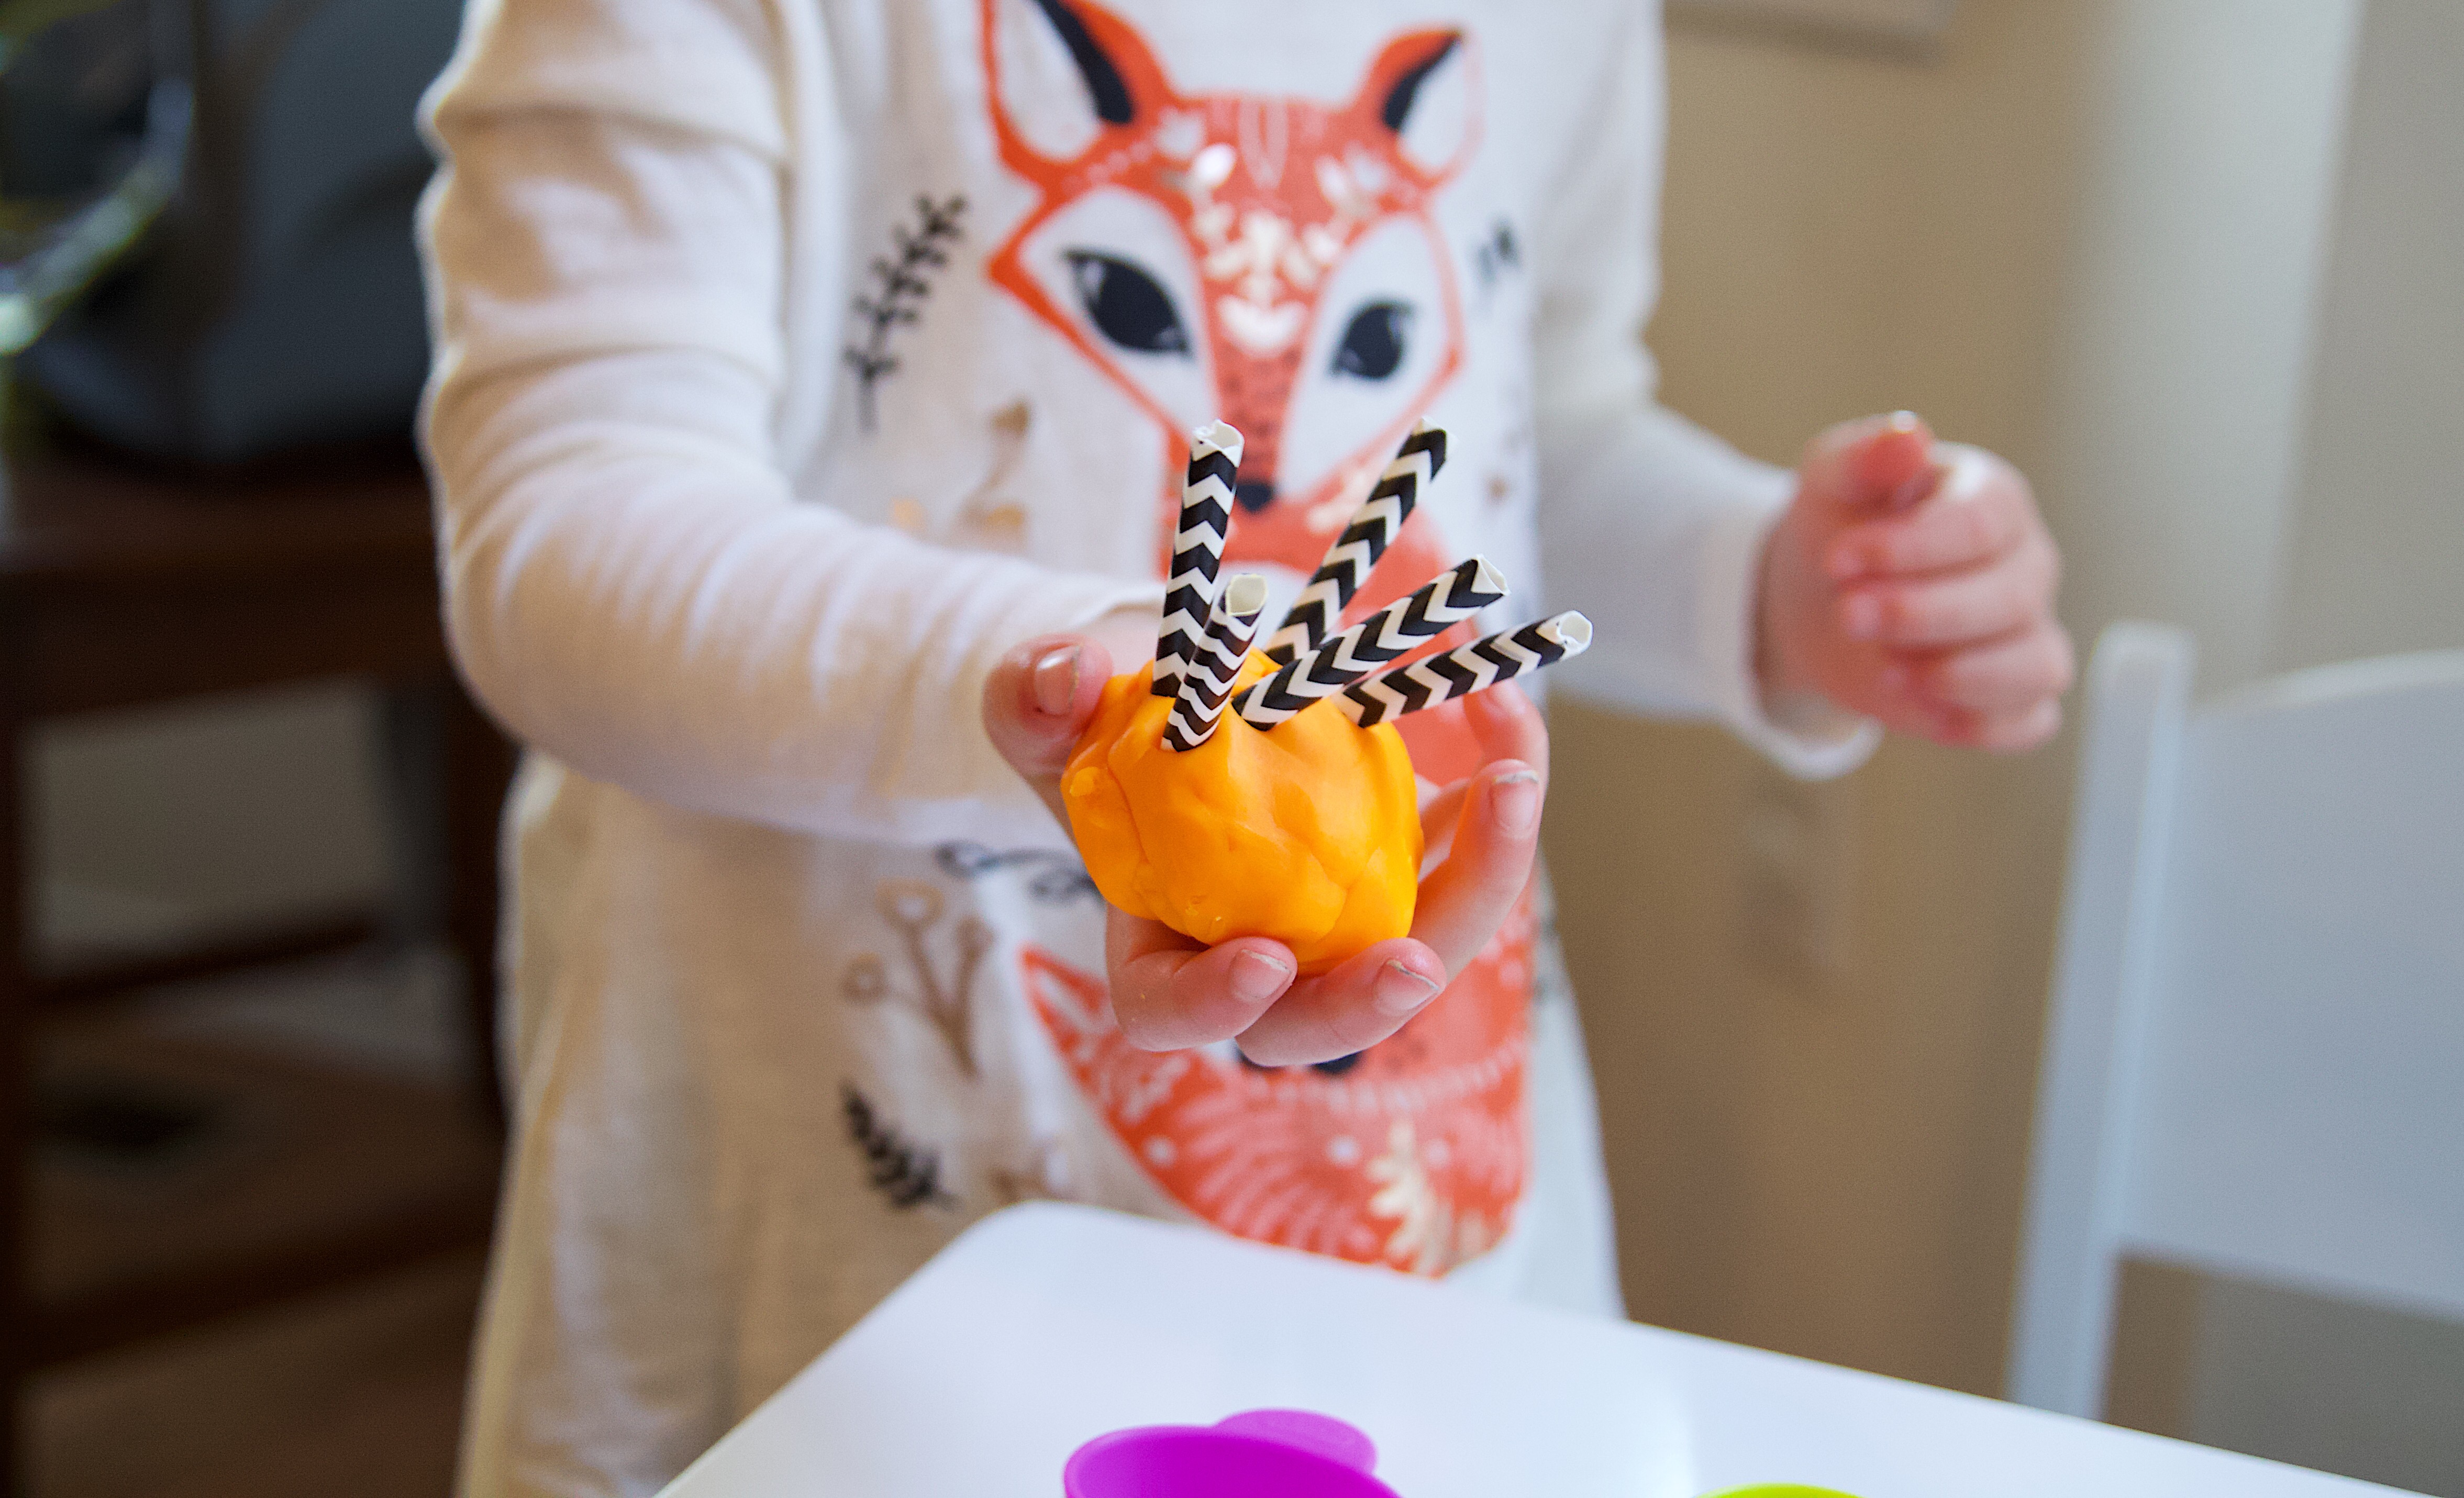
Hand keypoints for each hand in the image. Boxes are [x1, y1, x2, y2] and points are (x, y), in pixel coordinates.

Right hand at [983, 633, 1547, 1064]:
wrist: (1179, 706)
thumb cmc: (1099, 737)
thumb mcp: (1042, 712)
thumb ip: (1033, 699)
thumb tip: (1067, 676)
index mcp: (1159, 946)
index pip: (1171, 1012)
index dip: (1214, 1005)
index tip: (1258, 959)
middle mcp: (1266, 955)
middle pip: (1325, 1015)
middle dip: (1374, 1000)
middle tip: (1413, 962)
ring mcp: (1346, 915)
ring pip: (1429, 935)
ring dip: (1483, 871)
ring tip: (1508, 776)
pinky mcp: (1406, 856)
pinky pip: (1470, 844)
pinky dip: (1500, 785)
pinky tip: (1499, 700)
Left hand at [1758, 412, 2073, 750]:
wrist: (1819, 599)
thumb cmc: (1840, 528)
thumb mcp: (1832, 482)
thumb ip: (1864, 456)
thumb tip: (1908, 436)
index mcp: (1993, 501)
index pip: (1979, 524)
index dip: (1909, 547)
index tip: (1838, 559)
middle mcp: (2025, 565)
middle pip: (2008, 596)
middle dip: (1922, 613)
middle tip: (1848, 613)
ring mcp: (2026, 631)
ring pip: (2034, 663)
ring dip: (1957, 674)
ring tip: (1885, 667)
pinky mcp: (2010, 695)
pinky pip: (2029, 719)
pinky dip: (1982, 723)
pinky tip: (1925, 711)